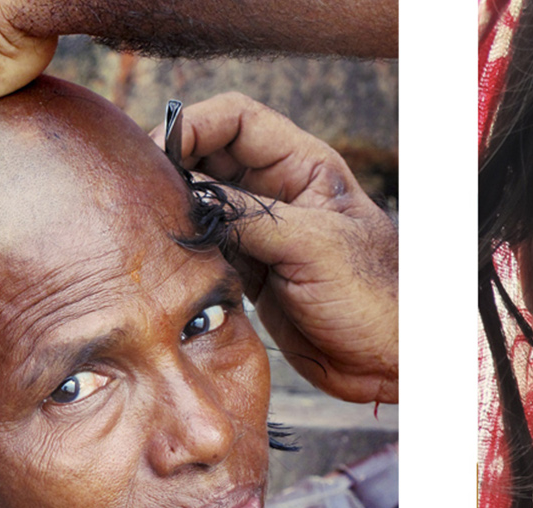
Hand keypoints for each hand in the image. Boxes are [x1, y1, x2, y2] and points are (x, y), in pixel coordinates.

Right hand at [158, 93, 397, 404]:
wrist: (391, 361)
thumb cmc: (377, 297)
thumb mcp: (316, 247)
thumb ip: (253, 217)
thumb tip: (188, 197)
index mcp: (306, 167)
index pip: (237, 120)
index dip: (193, 125)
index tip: (159, 152)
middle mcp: (280, 193)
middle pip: (209, 158)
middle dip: (173, 167)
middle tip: (142, 192)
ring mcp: (263, 233)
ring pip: (201, 205)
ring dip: (174, 212)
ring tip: (147, 227)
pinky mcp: (250, 272)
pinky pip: (205, 249)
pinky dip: (183, 251)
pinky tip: (165, 261)